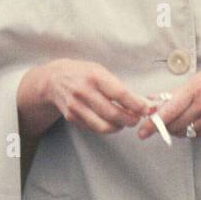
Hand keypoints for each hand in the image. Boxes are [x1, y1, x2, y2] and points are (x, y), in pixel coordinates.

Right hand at [27, 59, 150, 134]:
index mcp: (94, 76)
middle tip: (136, 118)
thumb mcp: (100, 71)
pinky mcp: (72, 117)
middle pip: (113, 114)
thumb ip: (118, 87)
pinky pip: (94, 128)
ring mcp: (76, 106)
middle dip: (129, 120)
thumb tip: (140, 102)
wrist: (54, 80)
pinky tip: (109, 121)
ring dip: (118, 127)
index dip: (136, 104)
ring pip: (103, 126)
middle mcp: (84, 92)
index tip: (146, 109)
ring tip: (123, 121)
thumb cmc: (82, 73)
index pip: (120, 94)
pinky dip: (105, 127)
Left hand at [137, 61, 200, 140]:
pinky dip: (187, 131)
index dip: (153, 122)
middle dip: (161, 128)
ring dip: (173, 129)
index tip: (142, 130)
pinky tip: (186, 123)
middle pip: (174, 125)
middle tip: (152, 126)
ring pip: (184, 131)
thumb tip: (155, 100)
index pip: (169, 110)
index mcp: (196, 89)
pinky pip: (197, 134)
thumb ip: (177, 91)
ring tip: (170, 122)